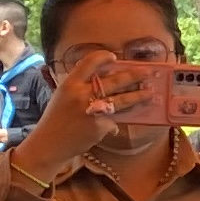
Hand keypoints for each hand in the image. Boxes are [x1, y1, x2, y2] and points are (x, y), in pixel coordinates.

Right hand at [22, 50, 139, 174]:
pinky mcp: (100, 126)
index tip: (114, 56)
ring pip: (122, 100)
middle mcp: (82, 94)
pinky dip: (117, 121)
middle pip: (114, 81)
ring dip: (138, 96)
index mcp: (70, 84)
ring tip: (150, 93)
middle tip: (148, 73)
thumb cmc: (56, 119)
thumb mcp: (62, 95)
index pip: (89, 62)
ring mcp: (93, 111)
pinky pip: (115, 120)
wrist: (50, 144)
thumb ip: (79, 85)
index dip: (103, 57)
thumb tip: (102, 77)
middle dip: (134, 76)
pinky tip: (120, 123)